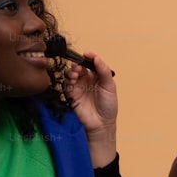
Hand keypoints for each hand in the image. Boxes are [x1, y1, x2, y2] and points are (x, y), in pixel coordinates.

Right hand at [64, 51, 116, 167]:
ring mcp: (79, 87)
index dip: (88, 57)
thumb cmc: (109, 106)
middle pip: (79, 66)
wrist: (101, 123)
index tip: (86, 53)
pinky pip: (66, 84)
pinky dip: (67, 80)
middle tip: (79, 68)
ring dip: (71, 71)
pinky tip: (73, 81)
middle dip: (77, 64)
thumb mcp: (110, 87)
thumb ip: (104, 71)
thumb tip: (97, 58)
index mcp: (98, 76)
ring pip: (70, 73)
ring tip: (75, 75)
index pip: (91, 63)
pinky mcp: (71, 95)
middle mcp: (87, 80)